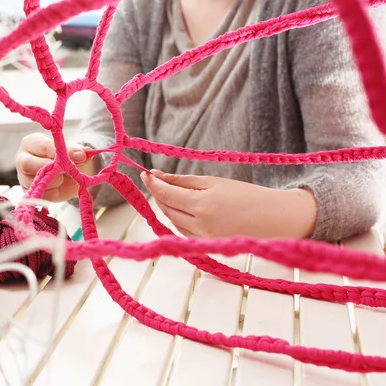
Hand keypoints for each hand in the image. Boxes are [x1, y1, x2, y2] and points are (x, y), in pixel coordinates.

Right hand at [15, 133, 97, 201]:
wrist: (68, 175)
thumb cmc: (66, 157)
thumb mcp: (73, 151)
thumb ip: (76, 151)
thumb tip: (81, 154)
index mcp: (32, 142)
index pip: (42, 146)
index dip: (59, 152)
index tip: (79, 156)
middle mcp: (23, 158)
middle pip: (27, 164)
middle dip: (50, 169)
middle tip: (66, 171)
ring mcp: (23, 176)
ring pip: (33, 181)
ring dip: (53, 182)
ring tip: (64, 179)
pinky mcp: (29, 192)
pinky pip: (39, 195)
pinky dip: (53, 194)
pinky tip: (60, 188)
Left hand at [141, 170, 317, 238]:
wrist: (276, 219)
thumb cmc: (247, 196)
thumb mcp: (215, 182)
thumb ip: (183, 181)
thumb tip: (156, 176)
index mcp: (202, 206)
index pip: (166, 194)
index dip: (153, 183)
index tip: (145, 173)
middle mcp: (200, 226)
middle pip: (167, 209)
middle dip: (159, 194)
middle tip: (157, 180)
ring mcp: (202, 239)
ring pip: (173, 221)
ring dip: (168, 206)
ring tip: (173, 192)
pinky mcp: (206, 248)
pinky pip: (183, 231)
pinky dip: (179, 219)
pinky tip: (184, 209)